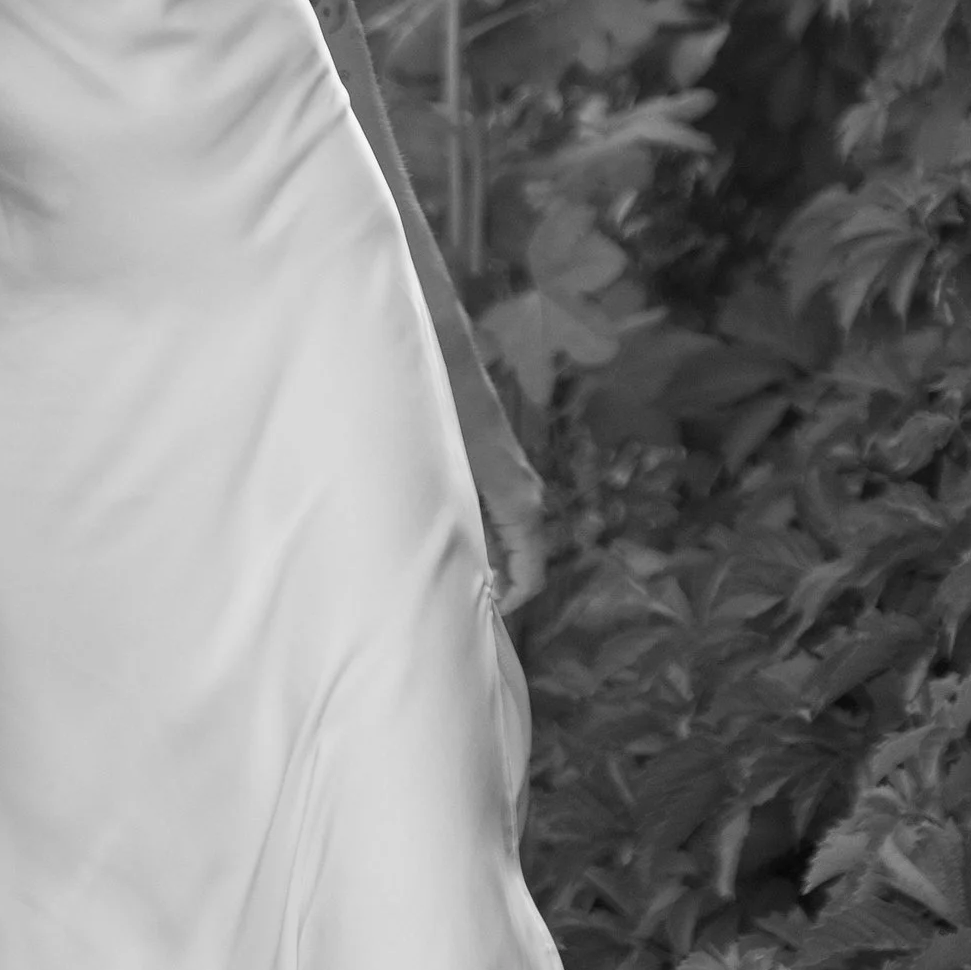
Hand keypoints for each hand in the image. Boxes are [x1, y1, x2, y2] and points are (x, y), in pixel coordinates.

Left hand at [453, 362, 546, 613]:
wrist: (443, 350)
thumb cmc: (439, 411)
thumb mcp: (445, 479)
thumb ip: (457, 528)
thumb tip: (459, 578)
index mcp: (519, 502)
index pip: (531, 572)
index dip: (510, 603)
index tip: (479, 620)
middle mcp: (524, 492)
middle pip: (522, 556)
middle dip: (495, 583)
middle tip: (454, 603)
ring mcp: (511, 476)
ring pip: (508, 533)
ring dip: (485, 557)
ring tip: (446, 575)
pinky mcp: (495, 461)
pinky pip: (496, 511)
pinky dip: (480, 532)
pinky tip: (443, 533)